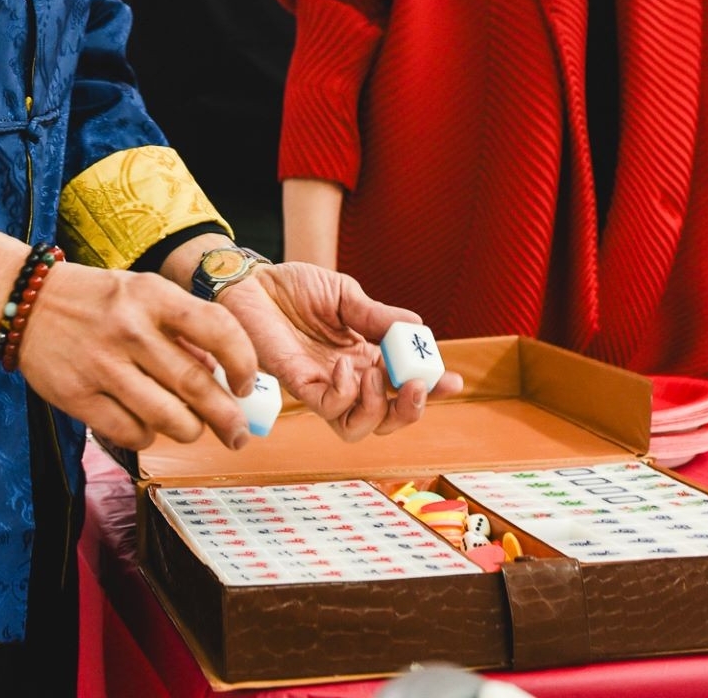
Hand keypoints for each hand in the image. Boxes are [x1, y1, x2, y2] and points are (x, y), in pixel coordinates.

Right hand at [17, 263, 259, 450]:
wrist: (26, 302)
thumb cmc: (98, 301)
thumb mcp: (143, 292)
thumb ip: (182, 327)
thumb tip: (225, 374)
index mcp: (152, 295)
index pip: (217, 327)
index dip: (243, 361)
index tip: (246, 385)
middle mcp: (129, 328)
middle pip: (196, 384)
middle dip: (228, 418)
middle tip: (238, 433)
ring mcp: (101, 364)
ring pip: (168, 417)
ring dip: (190, 431)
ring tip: (192, 429)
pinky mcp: (77, 396)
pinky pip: (130, 433)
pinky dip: (148, 437)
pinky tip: (147, 426)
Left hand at [218, 261, 462, 440]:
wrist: (253, 281)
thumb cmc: (295, 287)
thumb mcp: (345, 295)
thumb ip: (378, 316)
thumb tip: (418, 329)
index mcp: (366, 355)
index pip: (404, 382)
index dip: (431, 387)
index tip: (453, 381)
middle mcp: (349, 377)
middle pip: (387, 417)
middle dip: (410, 410)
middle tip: (416, 385)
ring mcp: (324, 385)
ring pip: (359, 427)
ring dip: (377, 407)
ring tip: (374, 374)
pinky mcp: (298, 385)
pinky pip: (328, 408)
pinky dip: (345, 395)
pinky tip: (345, 368)